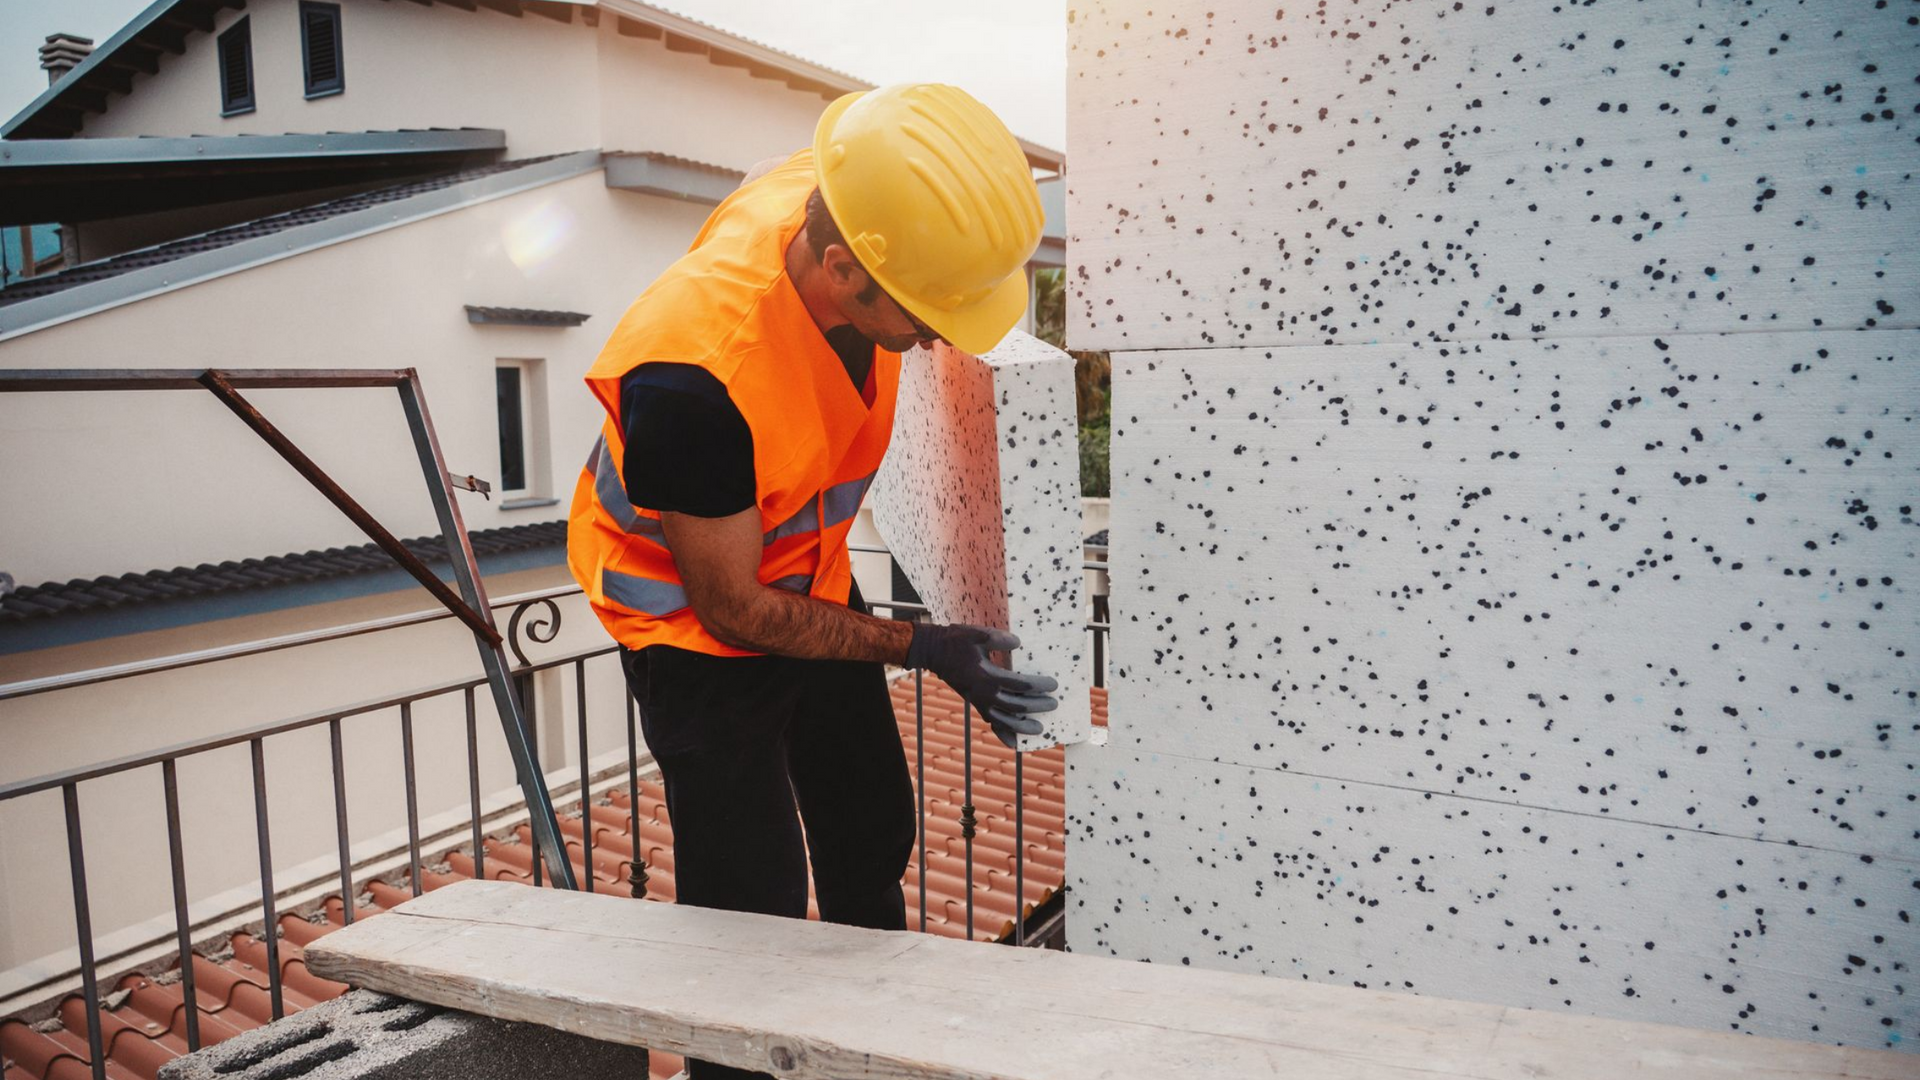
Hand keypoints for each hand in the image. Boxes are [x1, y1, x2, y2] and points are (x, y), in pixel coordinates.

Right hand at [905, 623, 1057, 748]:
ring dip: (1023, 726)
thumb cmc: (956, 641)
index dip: (1039, 686)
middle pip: (1017, 706)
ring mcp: (979, 701)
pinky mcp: (975, 703)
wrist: (933, 652)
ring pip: (1005, 720)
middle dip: (1037, 706)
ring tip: (1040, 728)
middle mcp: (984, 693)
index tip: (1054, 684)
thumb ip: (998, 638)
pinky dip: (1002, 734)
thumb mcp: (976, 634)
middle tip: (1054, 704)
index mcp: (987, 676)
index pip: (1021, 685)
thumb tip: (1018, 642)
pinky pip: (991, 722)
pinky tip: (1014, 744)